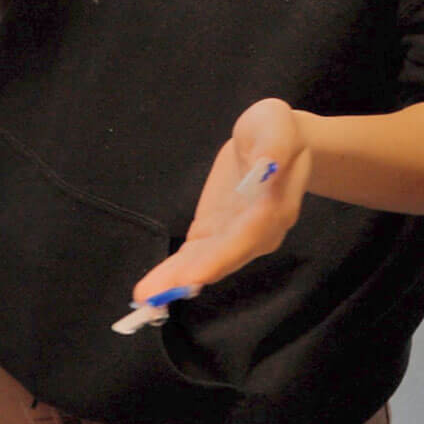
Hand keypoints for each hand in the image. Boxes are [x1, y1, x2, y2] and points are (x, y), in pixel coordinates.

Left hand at [132, 99, 315, 302]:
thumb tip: (267, 164)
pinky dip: (175, 271)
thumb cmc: (278, 130)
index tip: (192, 277)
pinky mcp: (215, 232)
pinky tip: (154, 286)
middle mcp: (256, 232)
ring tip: (145, 298)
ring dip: (175, 280)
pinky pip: (196, 255)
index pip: (246, 237)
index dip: (219, 258)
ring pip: (205, 262)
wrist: (277, 143)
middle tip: (153, 298)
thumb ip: (274, 146)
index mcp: (274, 207)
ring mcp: (234, 236)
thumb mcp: (278, 125)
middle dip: (187, 277)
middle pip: (222, 259)